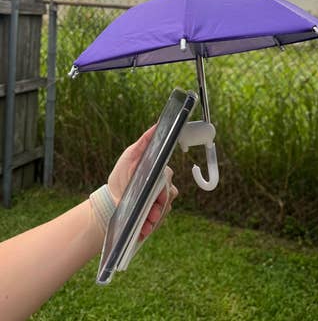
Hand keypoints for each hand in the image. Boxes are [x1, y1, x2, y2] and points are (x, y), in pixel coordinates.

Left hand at [107, 125, 177, 239]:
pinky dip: (149, 227)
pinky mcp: (153, 218)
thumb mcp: (130, 156)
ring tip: (146, 223)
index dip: (163, 187)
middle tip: (152, 211)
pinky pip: (157, 222)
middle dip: (160, 204)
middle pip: (169, 195)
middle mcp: (163, 188)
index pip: (167, 177)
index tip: (158, 194)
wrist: (109, 201)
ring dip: (155, 217)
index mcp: (158, 173)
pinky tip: (142, 231)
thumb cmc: (121, 176)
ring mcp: (159, 204)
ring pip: (165, 209)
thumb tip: (156, 126)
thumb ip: (144, 142)